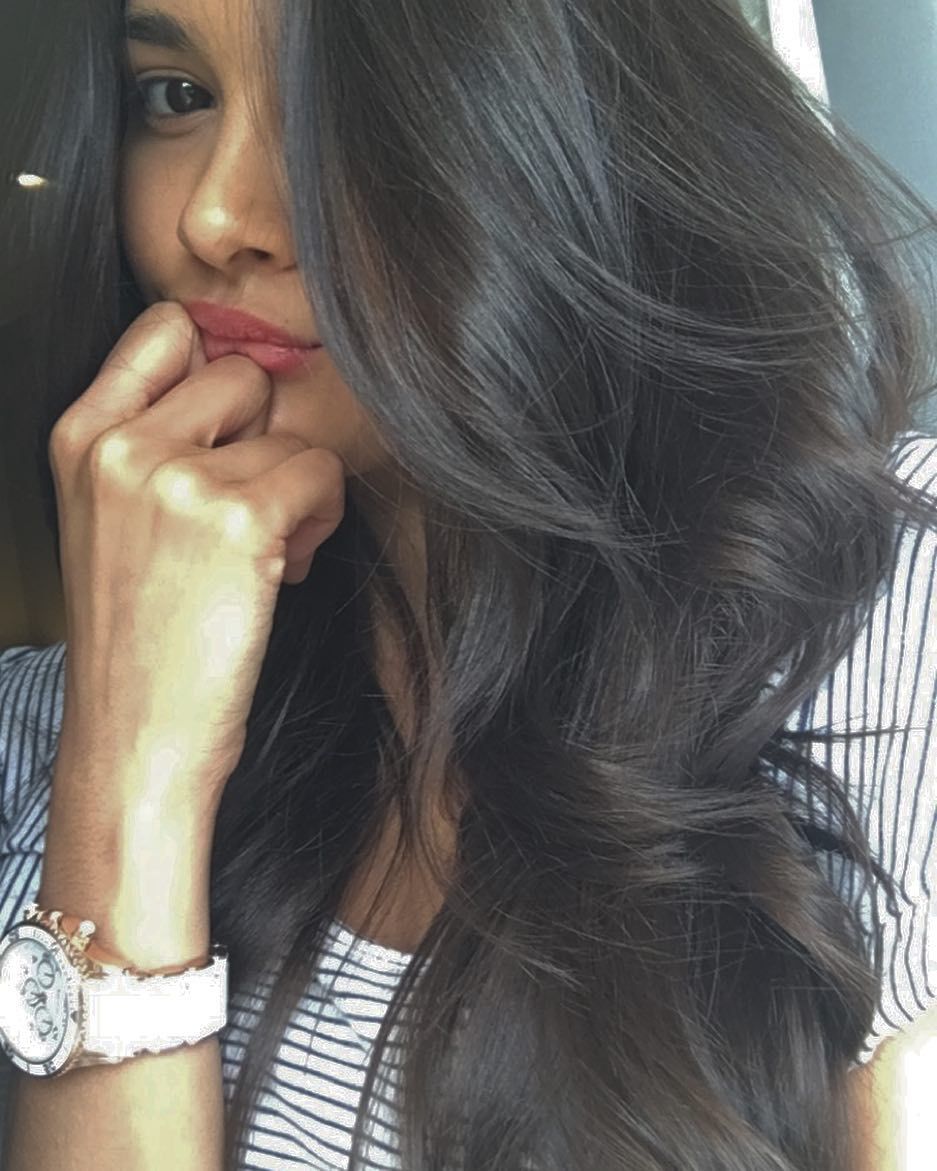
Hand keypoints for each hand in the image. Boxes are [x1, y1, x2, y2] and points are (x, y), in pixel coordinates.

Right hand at [47, 301, 345, 817]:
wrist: (138, 734)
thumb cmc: (139, 631)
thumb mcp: (113, 518)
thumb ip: (159, 438)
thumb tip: (249, 374)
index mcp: (81, 437)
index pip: (166, 328)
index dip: (215, 368)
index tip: (231, 427)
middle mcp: (121, 446)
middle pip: (243, 374)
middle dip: (262, 438)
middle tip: (246, 508)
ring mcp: (177, 478)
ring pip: (292, 433)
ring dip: (296, 491)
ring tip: (260, 555)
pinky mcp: (238, 518)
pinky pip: (321, 474)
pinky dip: (320, 519)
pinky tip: (284, 567)